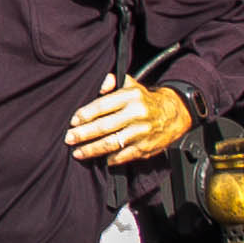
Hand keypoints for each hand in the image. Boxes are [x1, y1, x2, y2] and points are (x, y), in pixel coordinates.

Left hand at [65, 77, 193, 167]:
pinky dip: (110, 159)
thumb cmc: (145, 100)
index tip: (73, 121)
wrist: (174, 114)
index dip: (85, 115)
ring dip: (92, 150)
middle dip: (83, 135)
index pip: (103, 106)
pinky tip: (100, 160)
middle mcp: (137, 114)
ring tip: (78, 153)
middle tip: (69, 139)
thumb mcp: (132, 85)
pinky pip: (123, 156)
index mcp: (131, 96)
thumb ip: (113, 82)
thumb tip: (101, 84)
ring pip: (112, 143)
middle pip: (104, 126)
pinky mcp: (146, 148)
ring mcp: (142, 132)